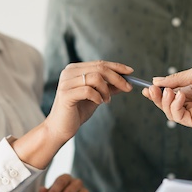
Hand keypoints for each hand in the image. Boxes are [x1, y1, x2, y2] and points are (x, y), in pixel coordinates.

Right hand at [12, 60, 132, 168]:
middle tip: (128, 88)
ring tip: (106, 101)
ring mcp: (66, 82)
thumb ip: (108, 88)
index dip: (117, 67)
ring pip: (95, 78)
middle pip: (99, 68)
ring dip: (106, 90)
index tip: (130, 72)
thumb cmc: (77, 111)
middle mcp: (69, 72)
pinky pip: (88, 90)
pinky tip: (99, 102)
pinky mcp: (66, 94)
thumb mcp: (97, 97)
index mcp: (75, 69)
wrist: (60, 128)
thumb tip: (125, 82)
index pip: (99, 63)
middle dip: (117, 78)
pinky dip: (98, 96)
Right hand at [141, 65, 191, 129]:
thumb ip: (175, 79)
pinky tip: (180, 97)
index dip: (156, 92)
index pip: (168, 93)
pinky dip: (175, 106)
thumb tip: (156, 81)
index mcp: (188, 90)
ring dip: (165, 101)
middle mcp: (189, 103)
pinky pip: (178, 117)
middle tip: (152, 90)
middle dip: (156, 97)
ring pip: (169, 111)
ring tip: (170, 92)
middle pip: (165, 104)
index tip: (147, 88)